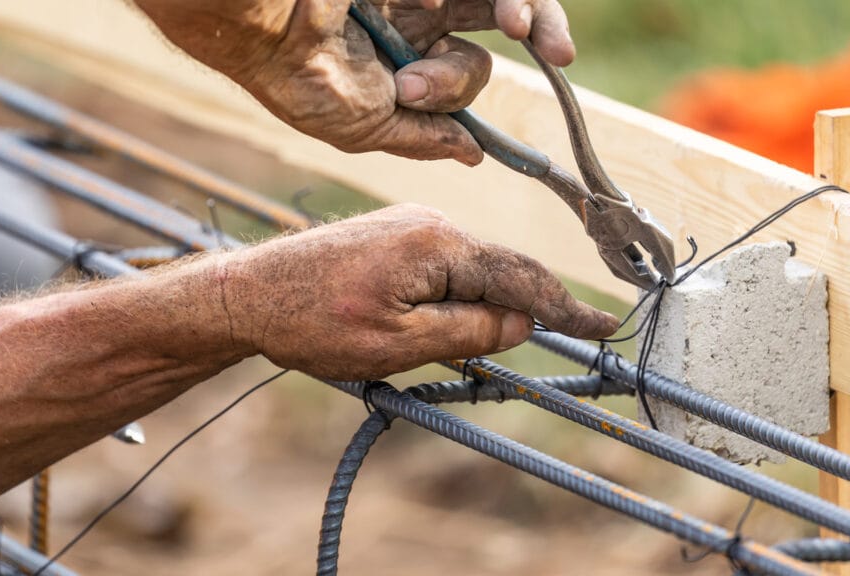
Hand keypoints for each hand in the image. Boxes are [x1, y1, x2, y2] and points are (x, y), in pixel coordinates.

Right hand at [135, 0, 573, 164]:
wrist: (269, 32)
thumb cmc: (305, 84)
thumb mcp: (370, 128)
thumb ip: (424, 137)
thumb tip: (473, 154)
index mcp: (406, 63)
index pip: (467, 69)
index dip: (480, 84)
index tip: (511, 107)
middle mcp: (416, 18)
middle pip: (495, 16)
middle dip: (537, 28)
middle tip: (558, 51)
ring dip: (518, 8)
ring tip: (515, 25)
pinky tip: (464, 10)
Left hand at [221, 204, 616, 379]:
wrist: (247, 294)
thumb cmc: (311, 322)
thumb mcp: (398, 344)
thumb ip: (467, 331)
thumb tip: (520, 323)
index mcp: (437, 246)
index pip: (520, 277)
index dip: (564, 306)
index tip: (602, 324)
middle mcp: (429, 222)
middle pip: (499, 269)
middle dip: (530, 306)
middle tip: (567, 335)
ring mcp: (409, 224)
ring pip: (470, 269)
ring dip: (486, 306)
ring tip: (488, 345)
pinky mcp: (391, 234)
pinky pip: (443, 265)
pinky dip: (458, 294)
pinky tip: (449, 322)